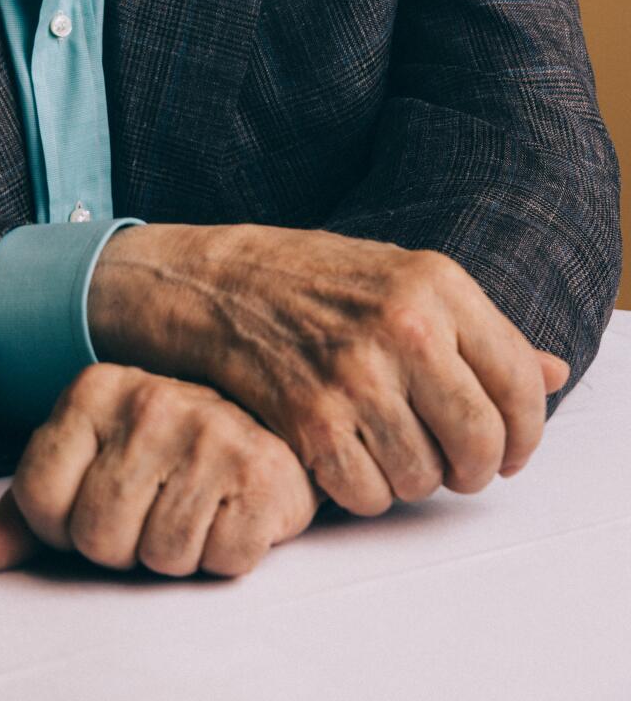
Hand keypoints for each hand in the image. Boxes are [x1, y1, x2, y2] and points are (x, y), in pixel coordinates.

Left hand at [0, 363, 318, 577]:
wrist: (267, 426)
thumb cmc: (164, 452)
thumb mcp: (87, 462)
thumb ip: (27, 509)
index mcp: (92, 390)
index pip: (37, 499)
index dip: (61, 526)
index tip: (94, 504)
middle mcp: (148, 402)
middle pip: (96, 537)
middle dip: (122, 544)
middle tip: (153, 508)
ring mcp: (208, 433)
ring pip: (159, 556)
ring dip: (175, 551)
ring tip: (192, 507)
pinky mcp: (261, 473)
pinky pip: (220, 561)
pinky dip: (225, 554)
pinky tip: (229, 512)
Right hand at [87, 224, 568, 516]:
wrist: (218, 282)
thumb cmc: (317, 281)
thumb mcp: (407, 277)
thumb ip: (483, 329)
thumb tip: (554, 372)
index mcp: (438, 284)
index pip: (521, 385)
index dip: (525, 433)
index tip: (509, 448)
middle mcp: (405, 326)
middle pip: (482, 443)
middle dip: (475, 470)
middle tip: (454, 465)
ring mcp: (357, 375)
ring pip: (425, 479)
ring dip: (412, 479)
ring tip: (388, 447)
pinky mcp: (311, 419)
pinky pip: (368, 496)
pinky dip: (362, 491)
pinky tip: (347, 455)